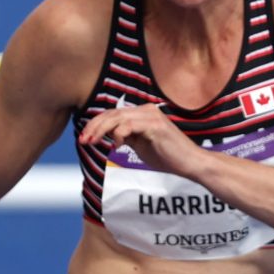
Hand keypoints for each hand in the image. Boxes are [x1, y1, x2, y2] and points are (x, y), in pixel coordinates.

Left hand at [78, 103, 202, 177]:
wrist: (190, 164)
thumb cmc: (168, 157)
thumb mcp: (141, 145)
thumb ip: (126, 137)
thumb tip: (109, 135)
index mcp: (143, 113)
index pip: (113, 114)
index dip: (96, 125)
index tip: (85, 139)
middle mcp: (146, 110)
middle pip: (112, 113)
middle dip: (94, 127)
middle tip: (83, 140)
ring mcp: (151, 116)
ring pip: (117, 118)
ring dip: (101, 130)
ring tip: (92, 142)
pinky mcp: (155, 125)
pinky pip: (129, 125)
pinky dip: (118, 134)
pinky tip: (116, 146)